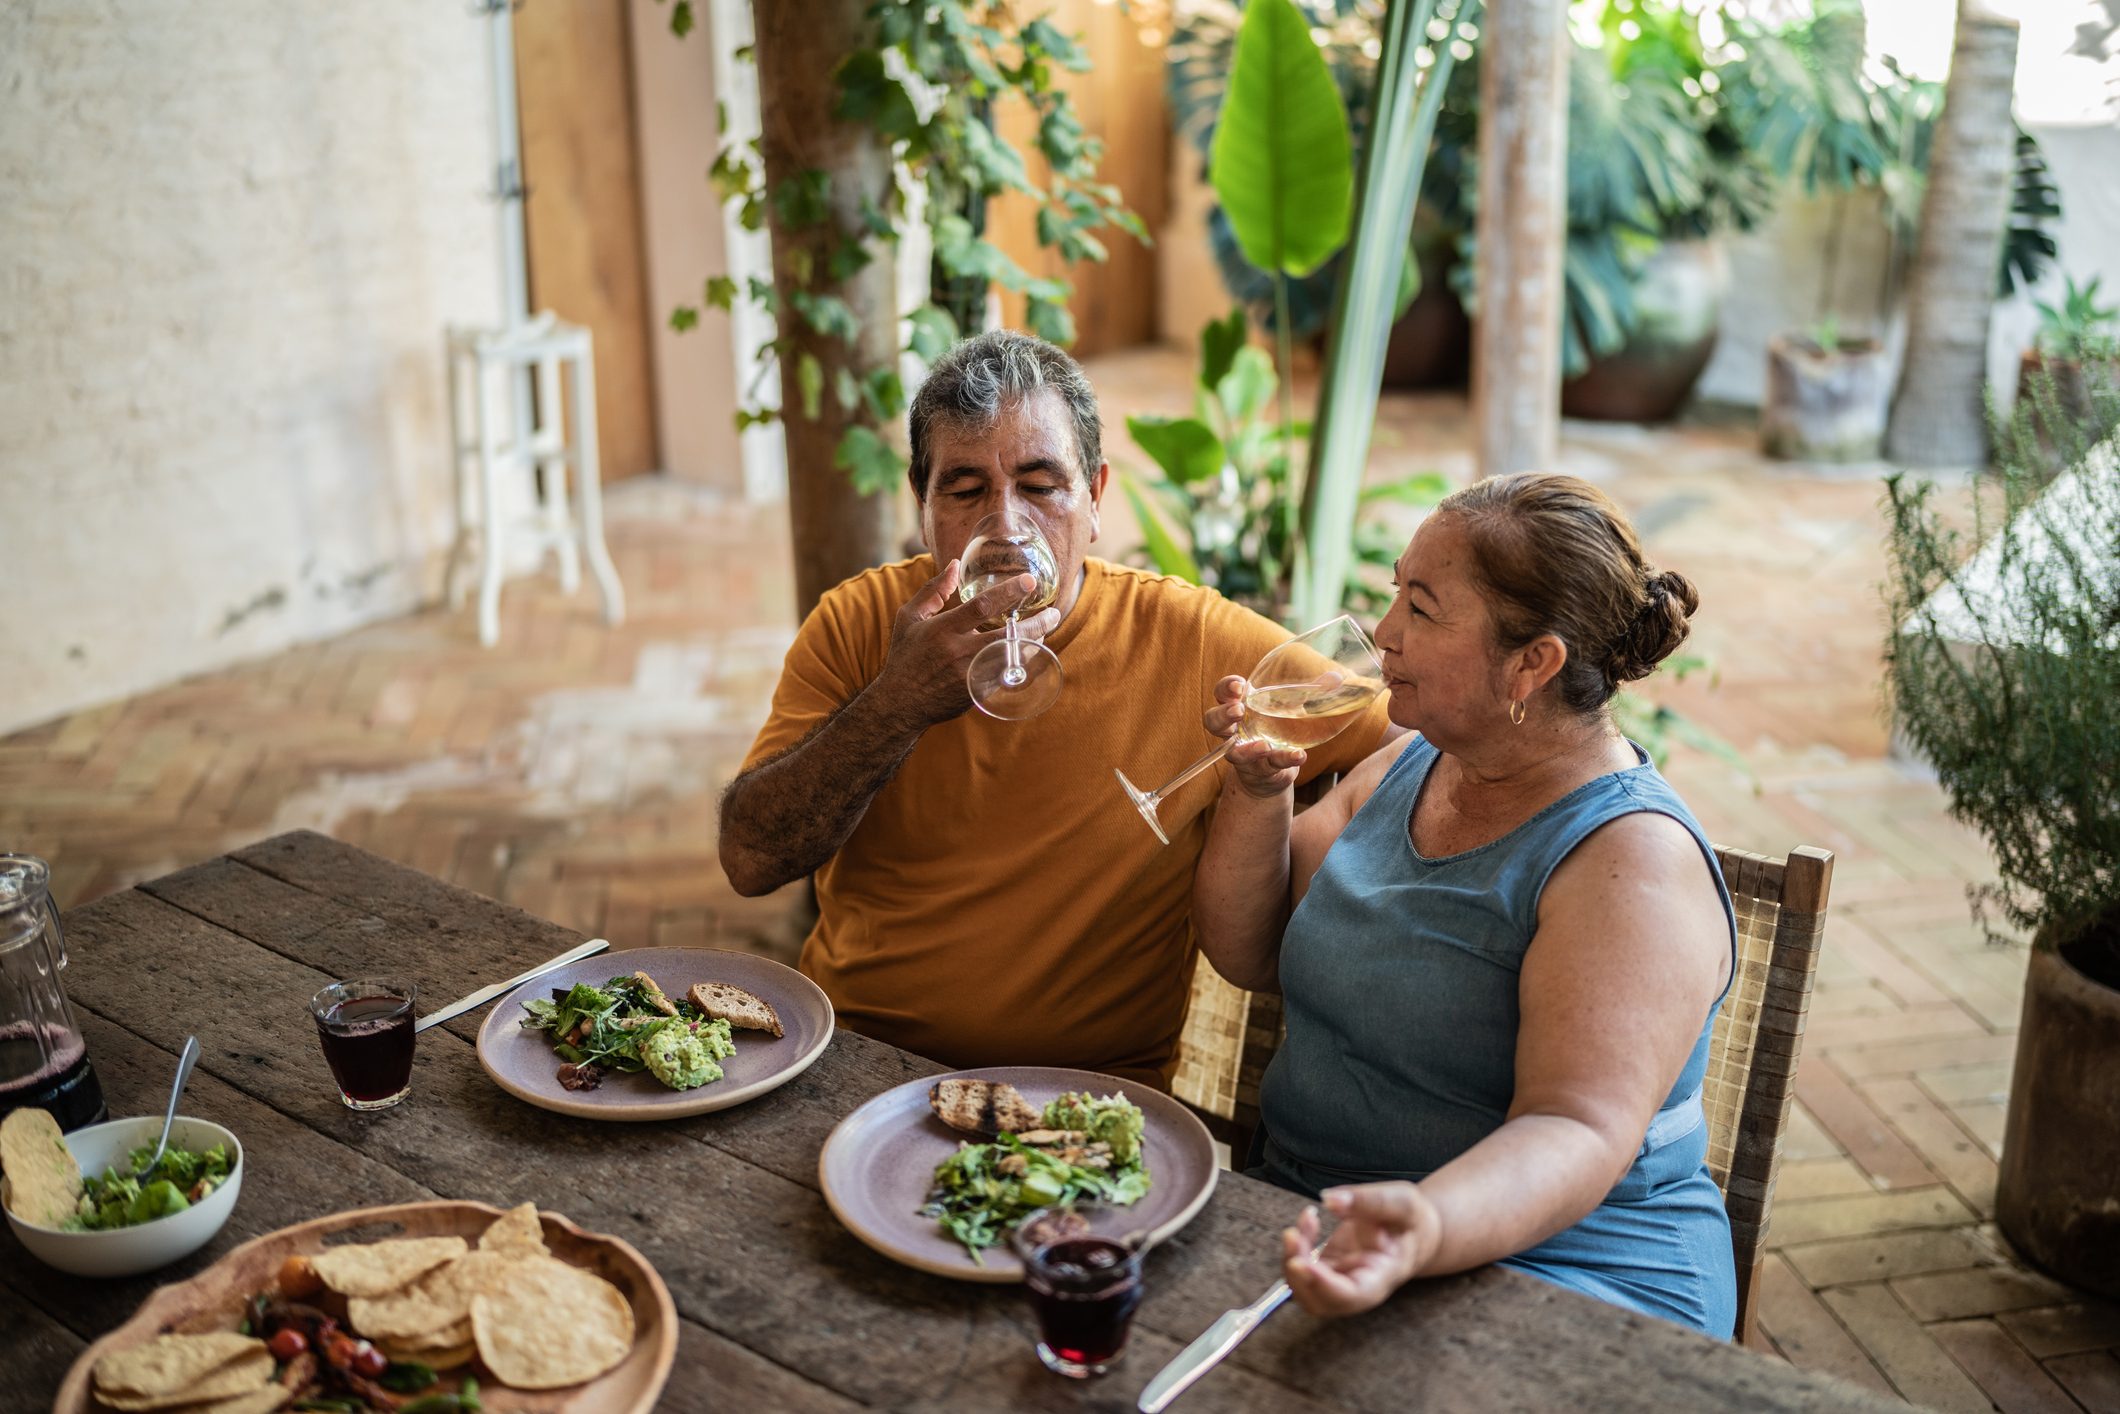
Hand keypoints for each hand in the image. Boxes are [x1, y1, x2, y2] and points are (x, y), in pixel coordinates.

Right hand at [872, 560, 1062, 728]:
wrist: (901, 703)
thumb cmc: (906, 656)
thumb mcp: (909, 618)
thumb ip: (933, 590)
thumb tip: (956, 565)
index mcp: (943, 630)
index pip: (981, 607)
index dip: (1008, 592)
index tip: (1030, 581)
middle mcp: (959, 653)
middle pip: (1006, 636)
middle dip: (1035, 624)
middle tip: (1053, 612)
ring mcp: (970, 676)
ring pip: (1012, 658)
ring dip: (1033, 643)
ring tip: (1045, 629)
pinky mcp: (978, 693)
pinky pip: (1008, 676)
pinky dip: (1022, 662)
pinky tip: (1032, 650)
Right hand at [1205, 675, 1303, 798]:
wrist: (1274, 771)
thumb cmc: (1278, 729)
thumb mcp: (1290, 707)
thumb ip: (1310, 692)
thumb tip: (1336, 677)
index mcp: (1239, 707)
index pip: (1222, 693)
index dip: (1226, 688)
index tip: (1239, 685)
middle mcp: (1234, 732)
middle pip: (1213, 722)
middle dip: (1223, 715)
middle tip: (1239, 710)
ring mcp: (1244, 753)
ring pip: (1233, 753)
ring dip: (1247, 749)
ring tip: (1263, 746)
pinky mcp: (1260, 771)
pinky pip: (1269, 767)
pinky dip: (1284, 760)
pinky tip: (1298, 756)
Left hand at [1280, 1182, 1438, 1316]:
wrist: (1413, 1231)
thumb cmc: (1410, 1220)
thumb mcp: (1403, 1202)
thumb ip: (1370, 1200)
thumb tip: (1329, 1200)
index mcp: (1382, 1277)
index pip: (1352, 1296)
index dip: (1324, 1285)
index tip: (1302, 1263)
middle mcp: (1359, 1287)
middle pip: (1321, 1302)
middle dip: (1298, 1275)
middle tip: (1292, 1235)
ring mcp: (1340, 1281)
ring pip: (1305, 1290)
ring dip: (1291, 1260)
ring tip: (1302, 1223)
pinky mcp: (1327, 1270)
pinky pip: (1302, 1269)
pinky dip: (1295, 1248)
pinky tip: (1308, 1219)